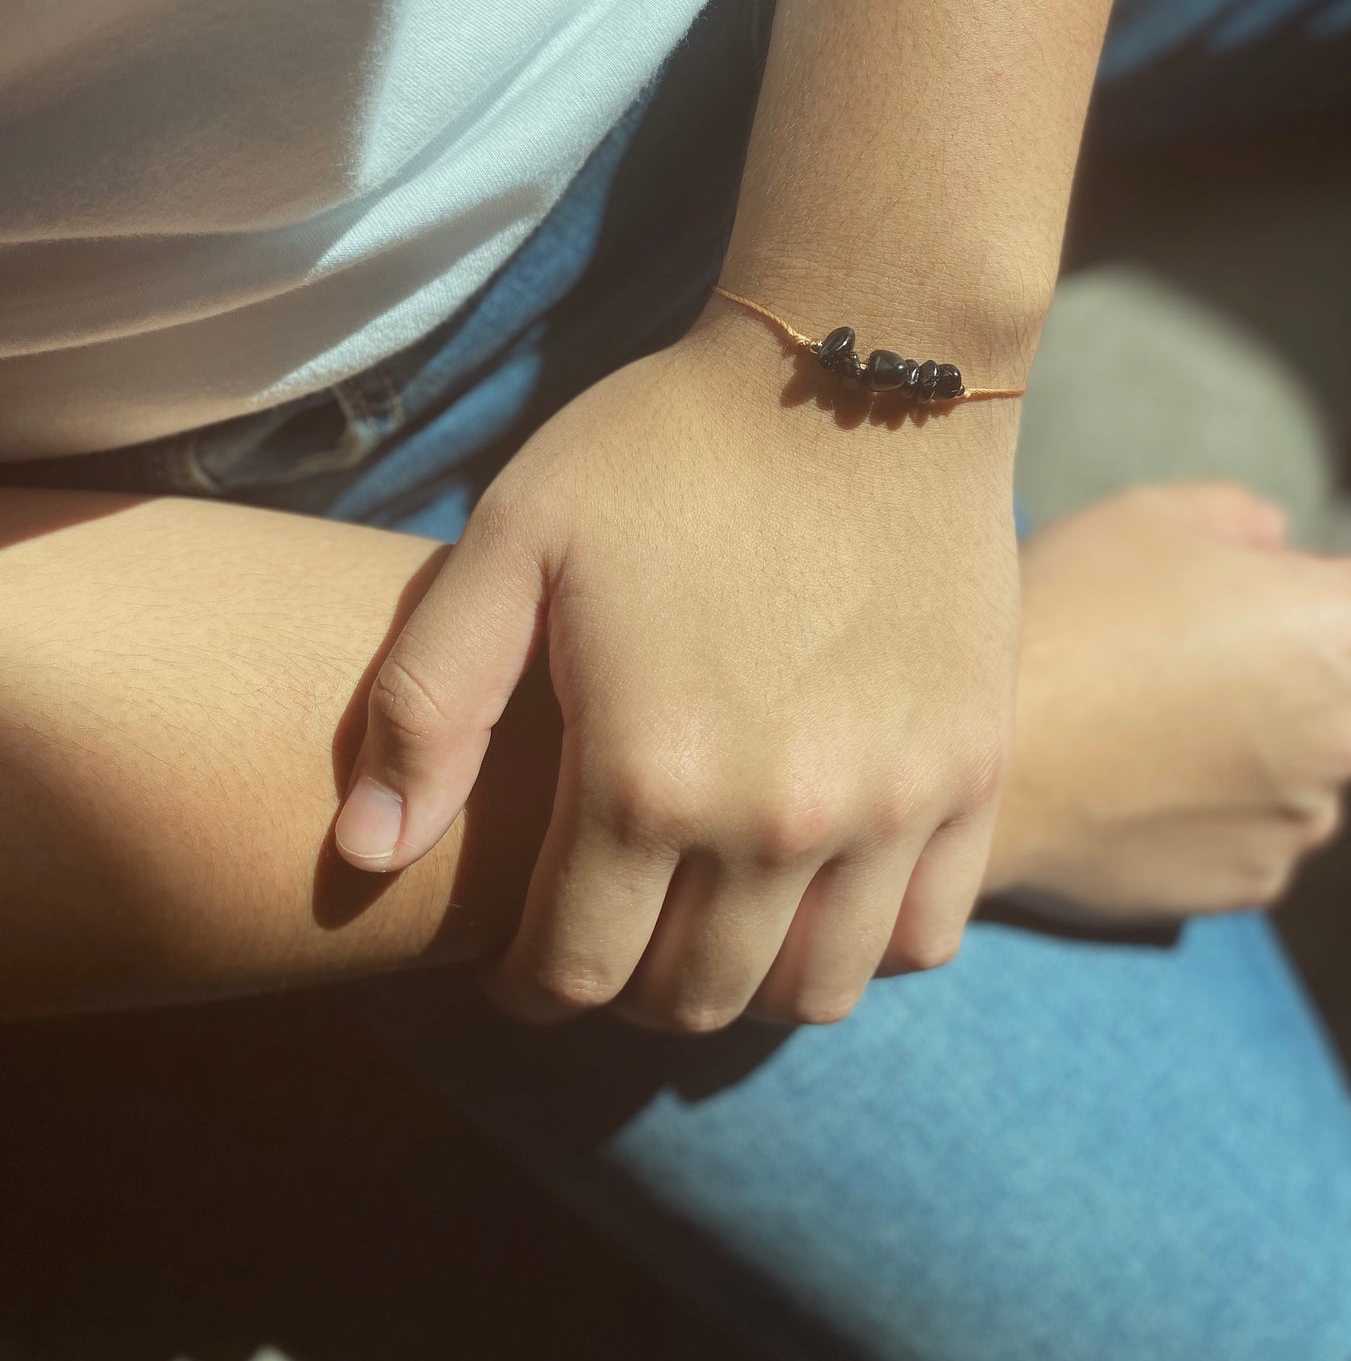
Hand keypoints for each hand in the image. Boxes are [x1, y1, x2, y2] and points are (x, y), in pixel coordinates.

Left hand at [333, 300, 1019, 1029]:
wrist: (860, 362)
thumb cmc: (668, 445)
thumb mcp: (515, 538)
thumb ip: (426, 702)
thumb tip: (369, 852)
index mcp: (649, 774)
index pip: (574, 970)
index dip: (530, 982)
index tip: (520, 954)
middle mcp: (777, 820)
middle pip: (689, 998)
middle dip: (626, 986)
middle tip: (607, 929)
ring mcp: (893, 803)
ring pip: (811, 991)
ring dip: (743, 981)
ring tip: (709, 916)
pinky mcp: (972, 768)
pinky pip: (923, 934)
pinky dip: (863, 942)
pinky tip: (819, 883)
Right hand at [982, 482, 1350, 922]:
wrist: (982, 755)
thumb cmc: (1065, 617)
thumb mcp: (1149, 515)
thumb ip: (1239, 517)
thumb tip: (1273, 541)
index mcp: (1344, 630)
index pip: (1344, 593)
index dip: (1264, 588)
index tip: (1190, 602)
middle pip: (1324, 687)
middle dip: (1264, 672)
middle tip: (1152, 660)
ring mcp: (1302, 820)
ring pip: (1287, 766)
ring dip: (1237, 748)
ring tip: (1131, 726)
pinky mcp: (1249, 884)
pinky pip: (1242, 833)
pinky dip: (1200, 813)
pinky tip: (1127, 782)